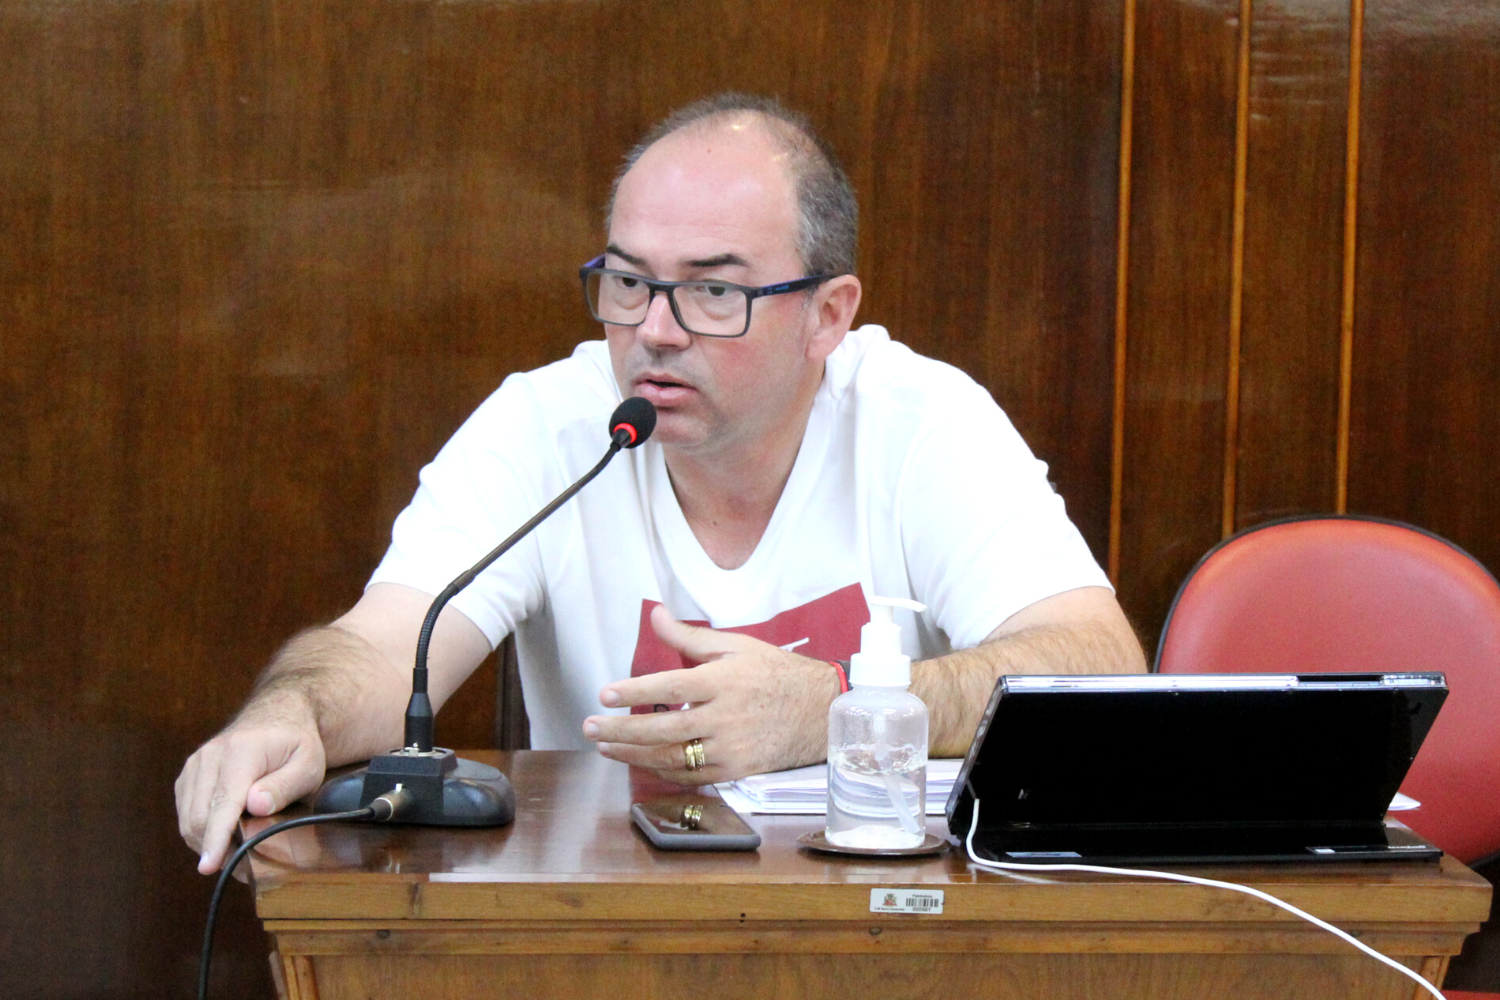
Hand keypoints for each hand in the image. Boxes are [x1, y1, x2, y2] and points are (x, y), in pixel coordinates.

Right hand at [174, 699, 326, 874]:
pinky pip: (186, 813)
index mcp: (241, 753)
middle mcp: (210, 757)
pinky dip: (200, 830)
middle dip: (215, 847)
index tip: (208, 866)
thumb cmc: (297, 742)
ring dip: (206, 841)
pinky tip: (223, 834)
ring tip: (237, 850)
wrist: (279, 715)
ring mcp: (195, 765)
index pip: (222, 804)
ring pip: (188, 819)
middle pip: (198, 817)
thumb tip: (255, 805)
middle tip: (244, 865)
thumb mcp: (308, 763)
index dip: (215, 838)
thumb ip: (284, 785)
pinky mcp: (190, 775)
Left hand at [582, 605, 838, 782]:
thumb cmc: (777, 673)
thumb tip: (655, 615)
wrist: (821, 712)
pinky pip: (690, 776)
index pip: (670, 688)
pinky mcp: (735, 771)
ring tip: (605, 747)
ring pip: (672, 757)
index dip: (634, 692)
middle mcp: (725, 717)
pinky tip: (640, 762)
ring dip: (632, 754)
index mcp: (724, 681)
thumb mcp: (736, 646)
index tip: (603, 695)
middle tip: (590, 726)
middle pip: (663, 728)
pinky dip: (661, 770)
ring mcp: (730, 749)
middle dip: (621, 730)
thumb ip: (689, 638)